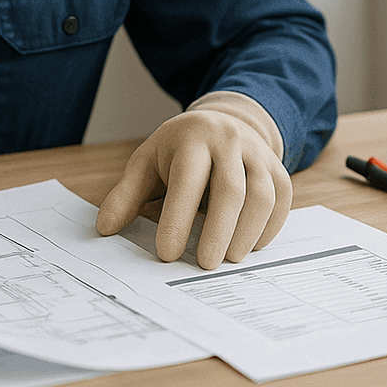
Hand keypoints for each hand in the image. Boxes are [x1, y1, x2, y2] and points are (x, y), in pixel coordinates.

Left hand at [95, 93, 291, 269]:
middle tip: (204, 265)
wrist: (225, 121)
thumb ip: (127, 194)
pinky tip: (249, 246)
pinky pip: (281, 200)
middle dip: (218, 231)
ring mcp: (258, 154)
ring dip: (246, 233)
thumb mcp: (147, 161)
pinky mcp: (278, 169)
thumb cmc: (180, 149)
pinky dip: (268, 228)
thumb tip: (105, 228)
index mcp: (192, 138)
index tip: (166, 253)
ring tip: (228, 259)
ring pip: (262, 196)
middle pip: (231, 189)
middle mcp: (229, 142)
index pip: (187, 179)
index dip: (177, 218)